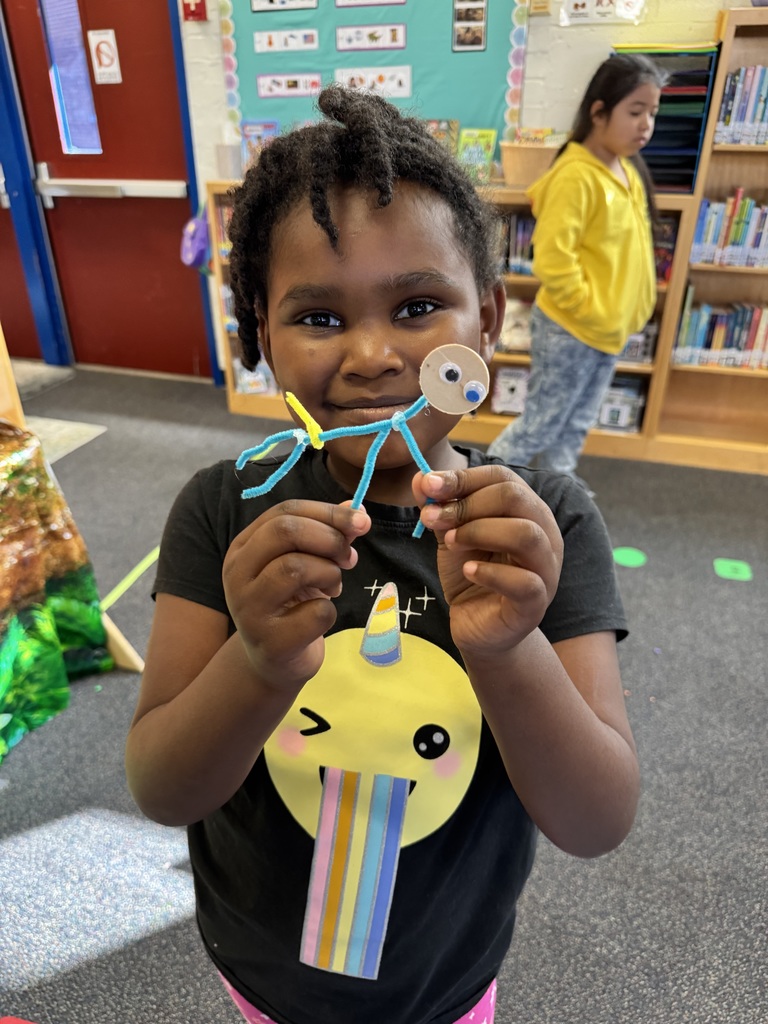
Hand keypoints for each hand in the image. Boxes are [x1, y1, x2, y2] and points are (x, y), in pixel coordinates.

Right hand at [223, 500, 370, 690]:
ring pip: (296, 568)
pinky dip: (329, 611)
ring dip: (330, 574)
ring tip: (332, 587)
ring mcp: (249, 609)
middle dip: (329, 538)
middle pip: (285, 532)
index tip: (361, 521)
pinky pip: (315, 612)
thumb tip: (358, 510)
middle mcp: (237, 574)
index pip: (284, 512)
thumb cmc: (292, 604)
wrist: (274, 662)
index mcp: (243, 548)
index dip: (328, 512)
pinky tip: (320, 617)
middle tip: (348, 557)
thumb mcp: (304, 563)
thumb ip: (327, 534)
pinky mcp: (271, 642)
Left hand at [414, 467, 562, 658]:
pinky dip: (491, 573)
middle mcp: (545, 534)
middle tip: (432, 519)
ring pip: (525, 534)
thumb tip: (421, 478)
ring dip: (479, 531)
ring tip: (450, 542)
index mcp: (527, 511)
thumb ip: (440, 508)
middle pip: (515, 498)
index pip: (503, 478)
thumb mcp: (451, 535)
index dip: (463, 478)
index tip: (428, 486)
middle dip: (466, 504)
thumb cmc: (472, 574)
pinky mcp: (536, 603)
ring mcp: (545, 569)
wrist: (478, 627)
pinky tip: (468, 570)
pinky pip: (524, 582)